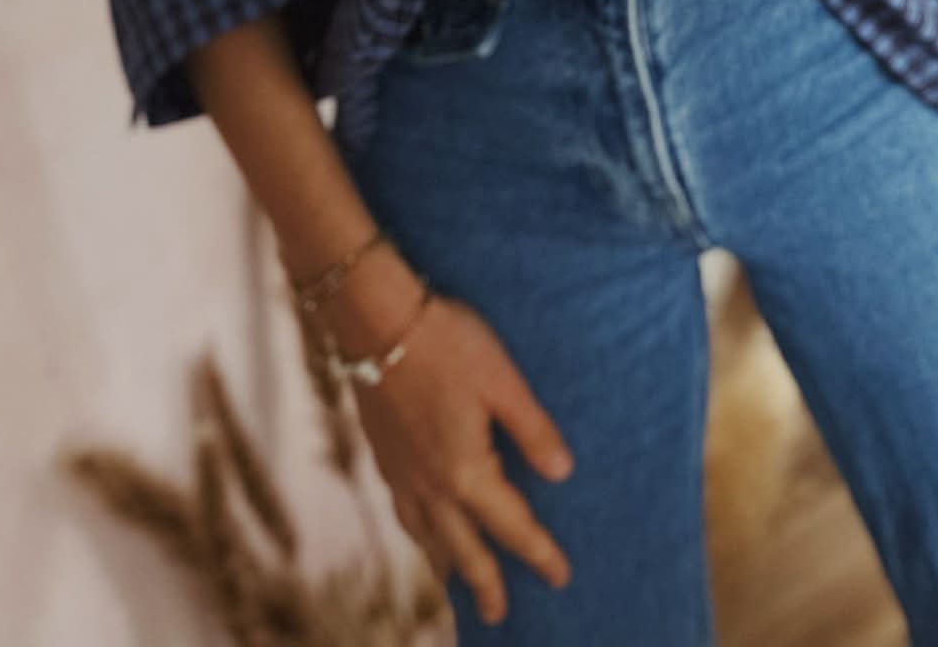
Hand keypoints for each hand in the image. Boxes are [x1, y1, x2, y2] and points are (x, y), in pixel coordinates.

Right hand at [344, 289, 574, 627]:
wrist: (375, 321)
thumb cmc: (446, 343)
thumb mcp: (502, 381)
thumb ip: (532, 429)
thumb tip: (563, 473)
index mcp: (466, 471)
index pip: (510, 525)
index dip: (538, 552)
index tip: (561, 577)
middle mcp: (430, 485)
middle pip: (463, 548)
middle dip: (486, 583)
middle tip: (501, 616)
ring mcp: (401, 474)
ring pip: (427, 537)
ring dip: (447, 565)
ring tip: (458, 584)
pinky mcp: (383, 456)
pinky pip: (404, 514)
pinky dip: (418, 535)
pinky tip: (420, 528)